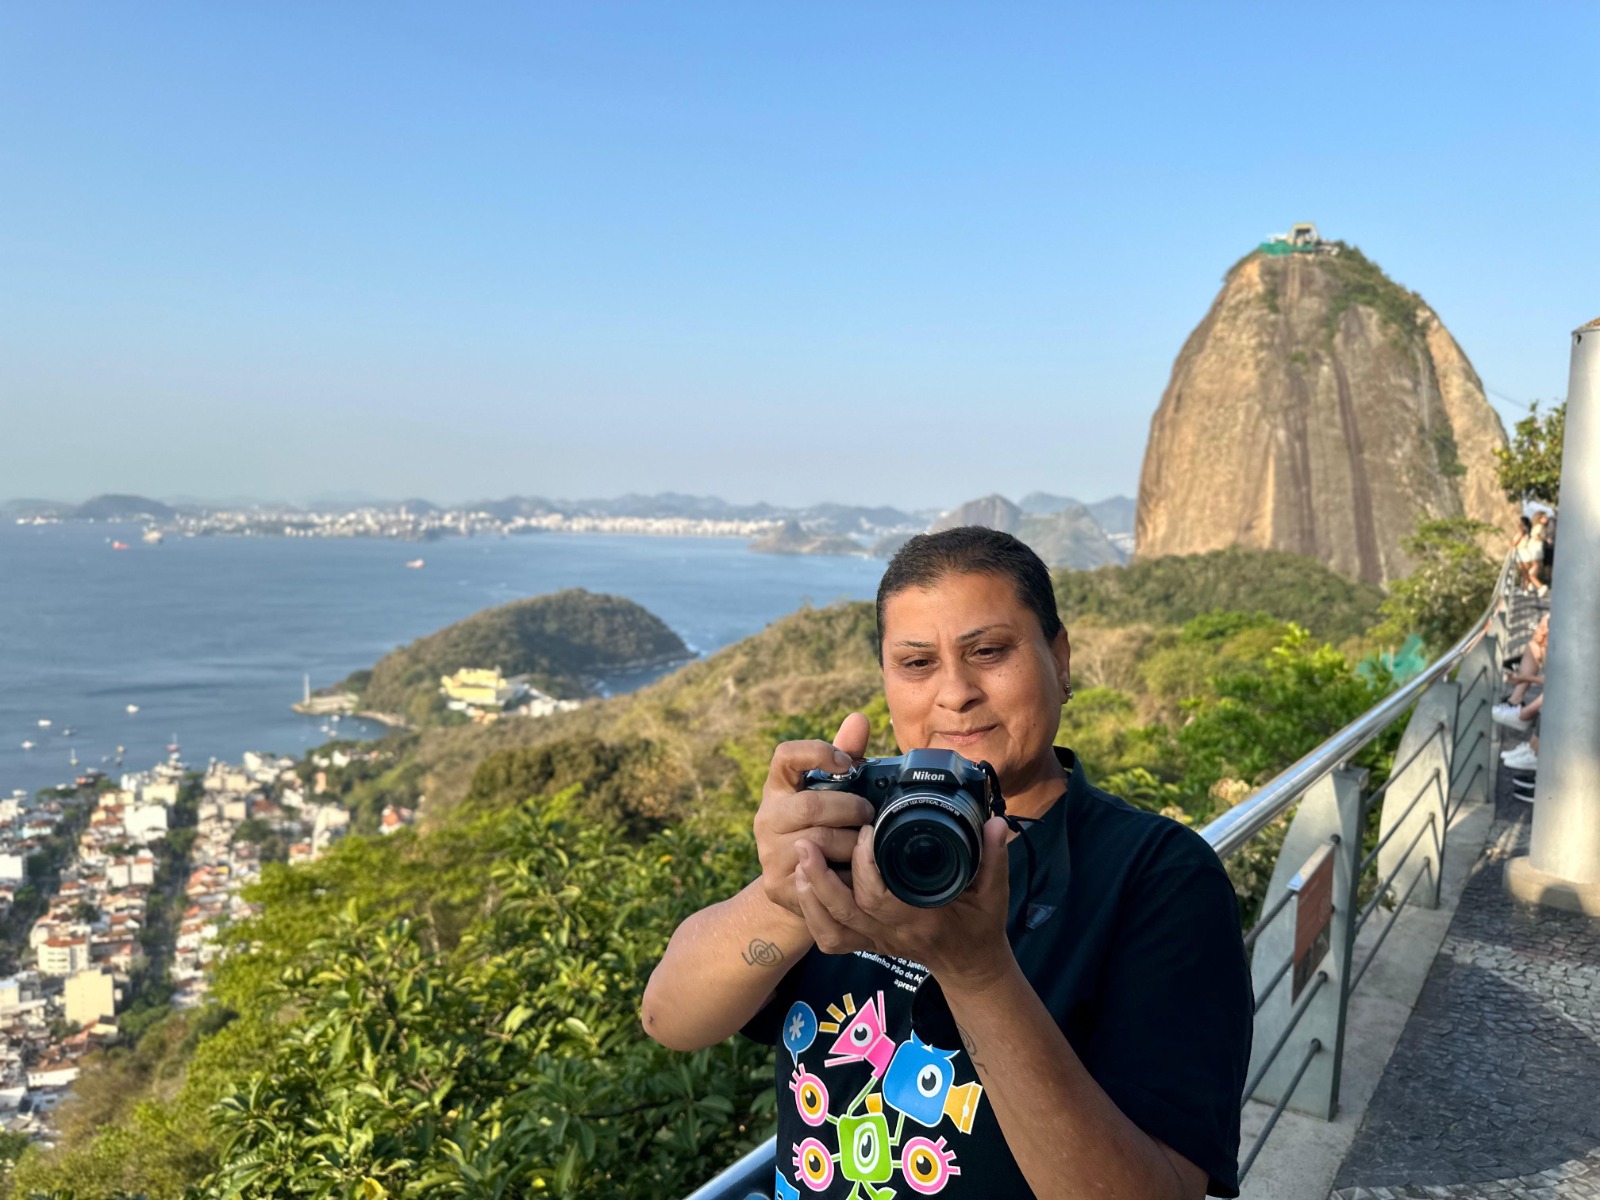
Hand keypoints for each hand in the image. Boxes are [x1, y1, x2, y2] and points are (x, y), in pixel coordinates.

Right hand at [753, 713, 874, 918]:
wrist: (799, 884)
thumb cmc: (821, 826)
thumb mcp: (831, 792)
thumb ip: (845, 757)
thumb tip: (859, 719)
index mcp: (778, 788)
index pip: (785, 756)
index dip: (816, 753)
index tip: (846, 764)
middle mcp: (766, 817)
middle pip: (809, 805)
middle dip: (849, 809)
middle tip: (869, 814)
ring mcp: (768, 852)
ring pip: (817, 843)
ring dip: (851, 844)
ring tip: (865, 845)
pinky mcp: (775, 883)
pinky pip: (818, 876)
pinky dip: (843, 873)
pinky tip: (853, 870)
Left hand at [793, 814, 1014, 991]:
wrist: (970, 967)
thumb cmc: (981, 928)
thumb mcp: (995, 894)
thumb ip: (994, 858)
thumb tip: (996, 823)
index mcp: (922, 920)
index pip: (882, 898)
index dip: (866, 866)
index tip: (865, 830)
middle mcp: (893, 934)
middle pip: (847, 911)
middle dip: (823, 877)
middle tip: (807, 841)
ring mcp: (876, 941)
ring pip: (832, 928)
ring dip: (811, 895)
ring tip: (799, 859)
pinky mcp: (866, 943)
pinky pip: (831, 939)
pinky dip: (812, 916)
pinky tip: (803, 885)